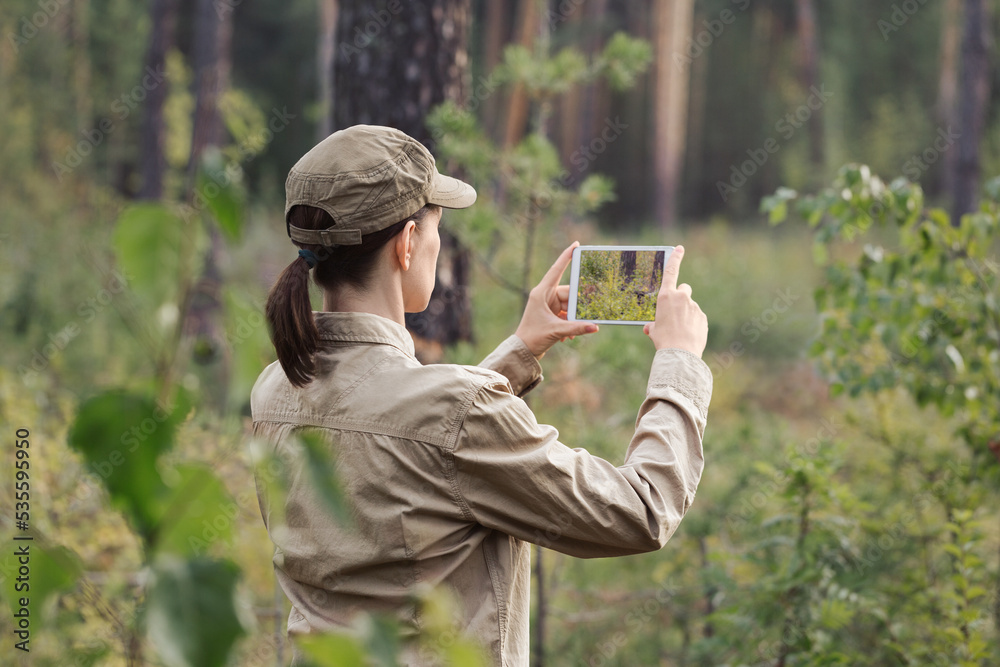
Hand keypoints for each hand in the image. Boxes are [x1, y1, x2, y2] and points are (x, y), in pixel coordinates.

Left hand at [515, 241, 599, 358]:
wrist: (522, 351)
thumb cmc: (532, 338)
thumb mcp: (556, 331)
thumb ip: (577, 328)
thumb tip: (595, 326)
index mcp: (541, 292)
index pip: (556, 270)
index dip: (566, 257)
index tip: (576, 244)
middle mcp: (544, 296)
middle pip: (569, 293)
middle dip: (578, 306)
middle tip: (589, 314)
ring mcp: (548, 305)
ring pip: (569, 305)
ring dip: (573, 319)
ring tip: (571, 332)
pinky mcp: (551, 314)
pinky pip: (566, 314)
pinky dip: (570, 324)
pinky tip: (568, 336)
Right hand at [643, 246, 707, 356]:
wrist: (680, 353)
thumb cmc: (663, 340)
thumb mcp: (654, 331)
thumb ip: (654, 325)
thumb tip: (650, 328)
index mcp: (666, 296)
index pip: (671, 271)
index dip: (675, 258)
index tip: (680, 248)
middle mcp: (682, 297)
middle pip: (684, 289)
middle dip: (681, 296)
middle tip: (676, 310)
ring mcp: (694, 307)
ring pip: (690, 306)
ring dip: (686, 314)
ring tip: (680, 331)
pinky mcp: (703, 317)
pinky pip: (697, 317)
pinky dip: (693, 323)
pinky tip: (688, 335)